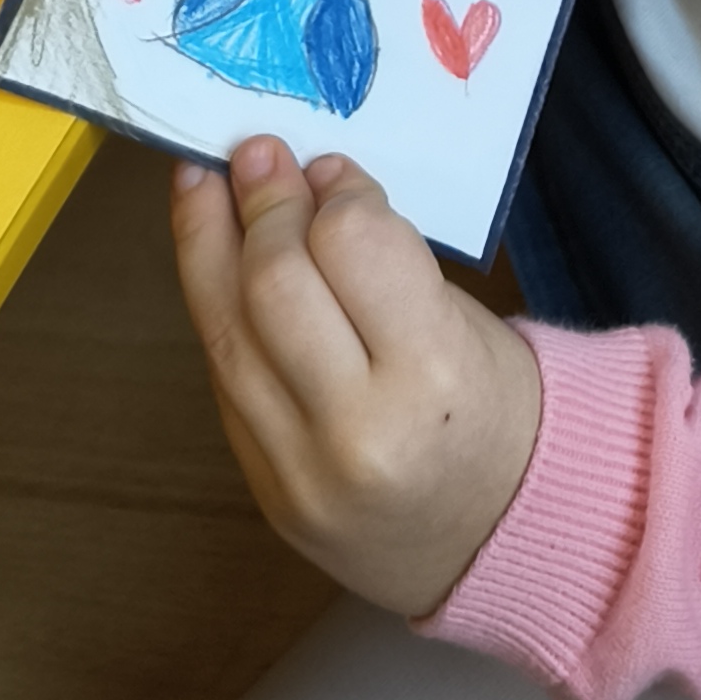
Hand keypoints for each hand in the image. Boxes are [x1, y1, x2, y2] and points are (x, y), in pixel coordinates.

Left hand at [173, 141, 544, 617]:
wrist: (496, 544)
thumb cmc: (495, 414)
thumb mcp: (469, 325)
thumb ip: (385, 262)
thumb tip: (309, 182)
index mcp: (433, 375)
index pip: (354, 247)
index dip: (333, 191)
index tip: (328, 166)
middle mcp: (356, 428)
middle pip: (275, 286)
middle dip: (260, 205)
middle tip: (257, 154)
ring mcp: (298, 468)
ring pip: (225, 331)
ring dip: (206, 244)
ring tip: (204, 185)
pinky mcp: (263, 489)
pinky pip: (223, 378)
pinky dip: (216, 309)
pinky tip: (214, 262)